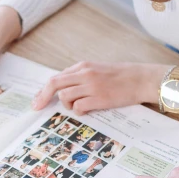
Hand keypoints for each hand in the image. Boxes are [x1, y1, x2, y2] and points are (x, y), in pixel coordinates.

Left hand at [32, 61, 165, 114]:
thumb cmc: (121, 76)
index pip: (57, 77)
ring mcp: (92, 86)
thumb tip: (63, 88)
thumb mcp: (98, 70)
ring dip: (68, 105)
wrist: (141, 79)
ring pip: (65, 97)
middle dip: (42, 97)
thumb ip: (81, 76)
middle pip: (54, 84)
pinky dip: (79, 111)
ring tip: (79, 106)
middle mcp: (85, 74)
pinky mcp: (100, 98)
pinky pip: (78, 107)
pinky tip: (87, 110)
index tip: (37, 100)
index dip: (44, 90)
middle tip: (37, 107)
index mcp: (83, 66)